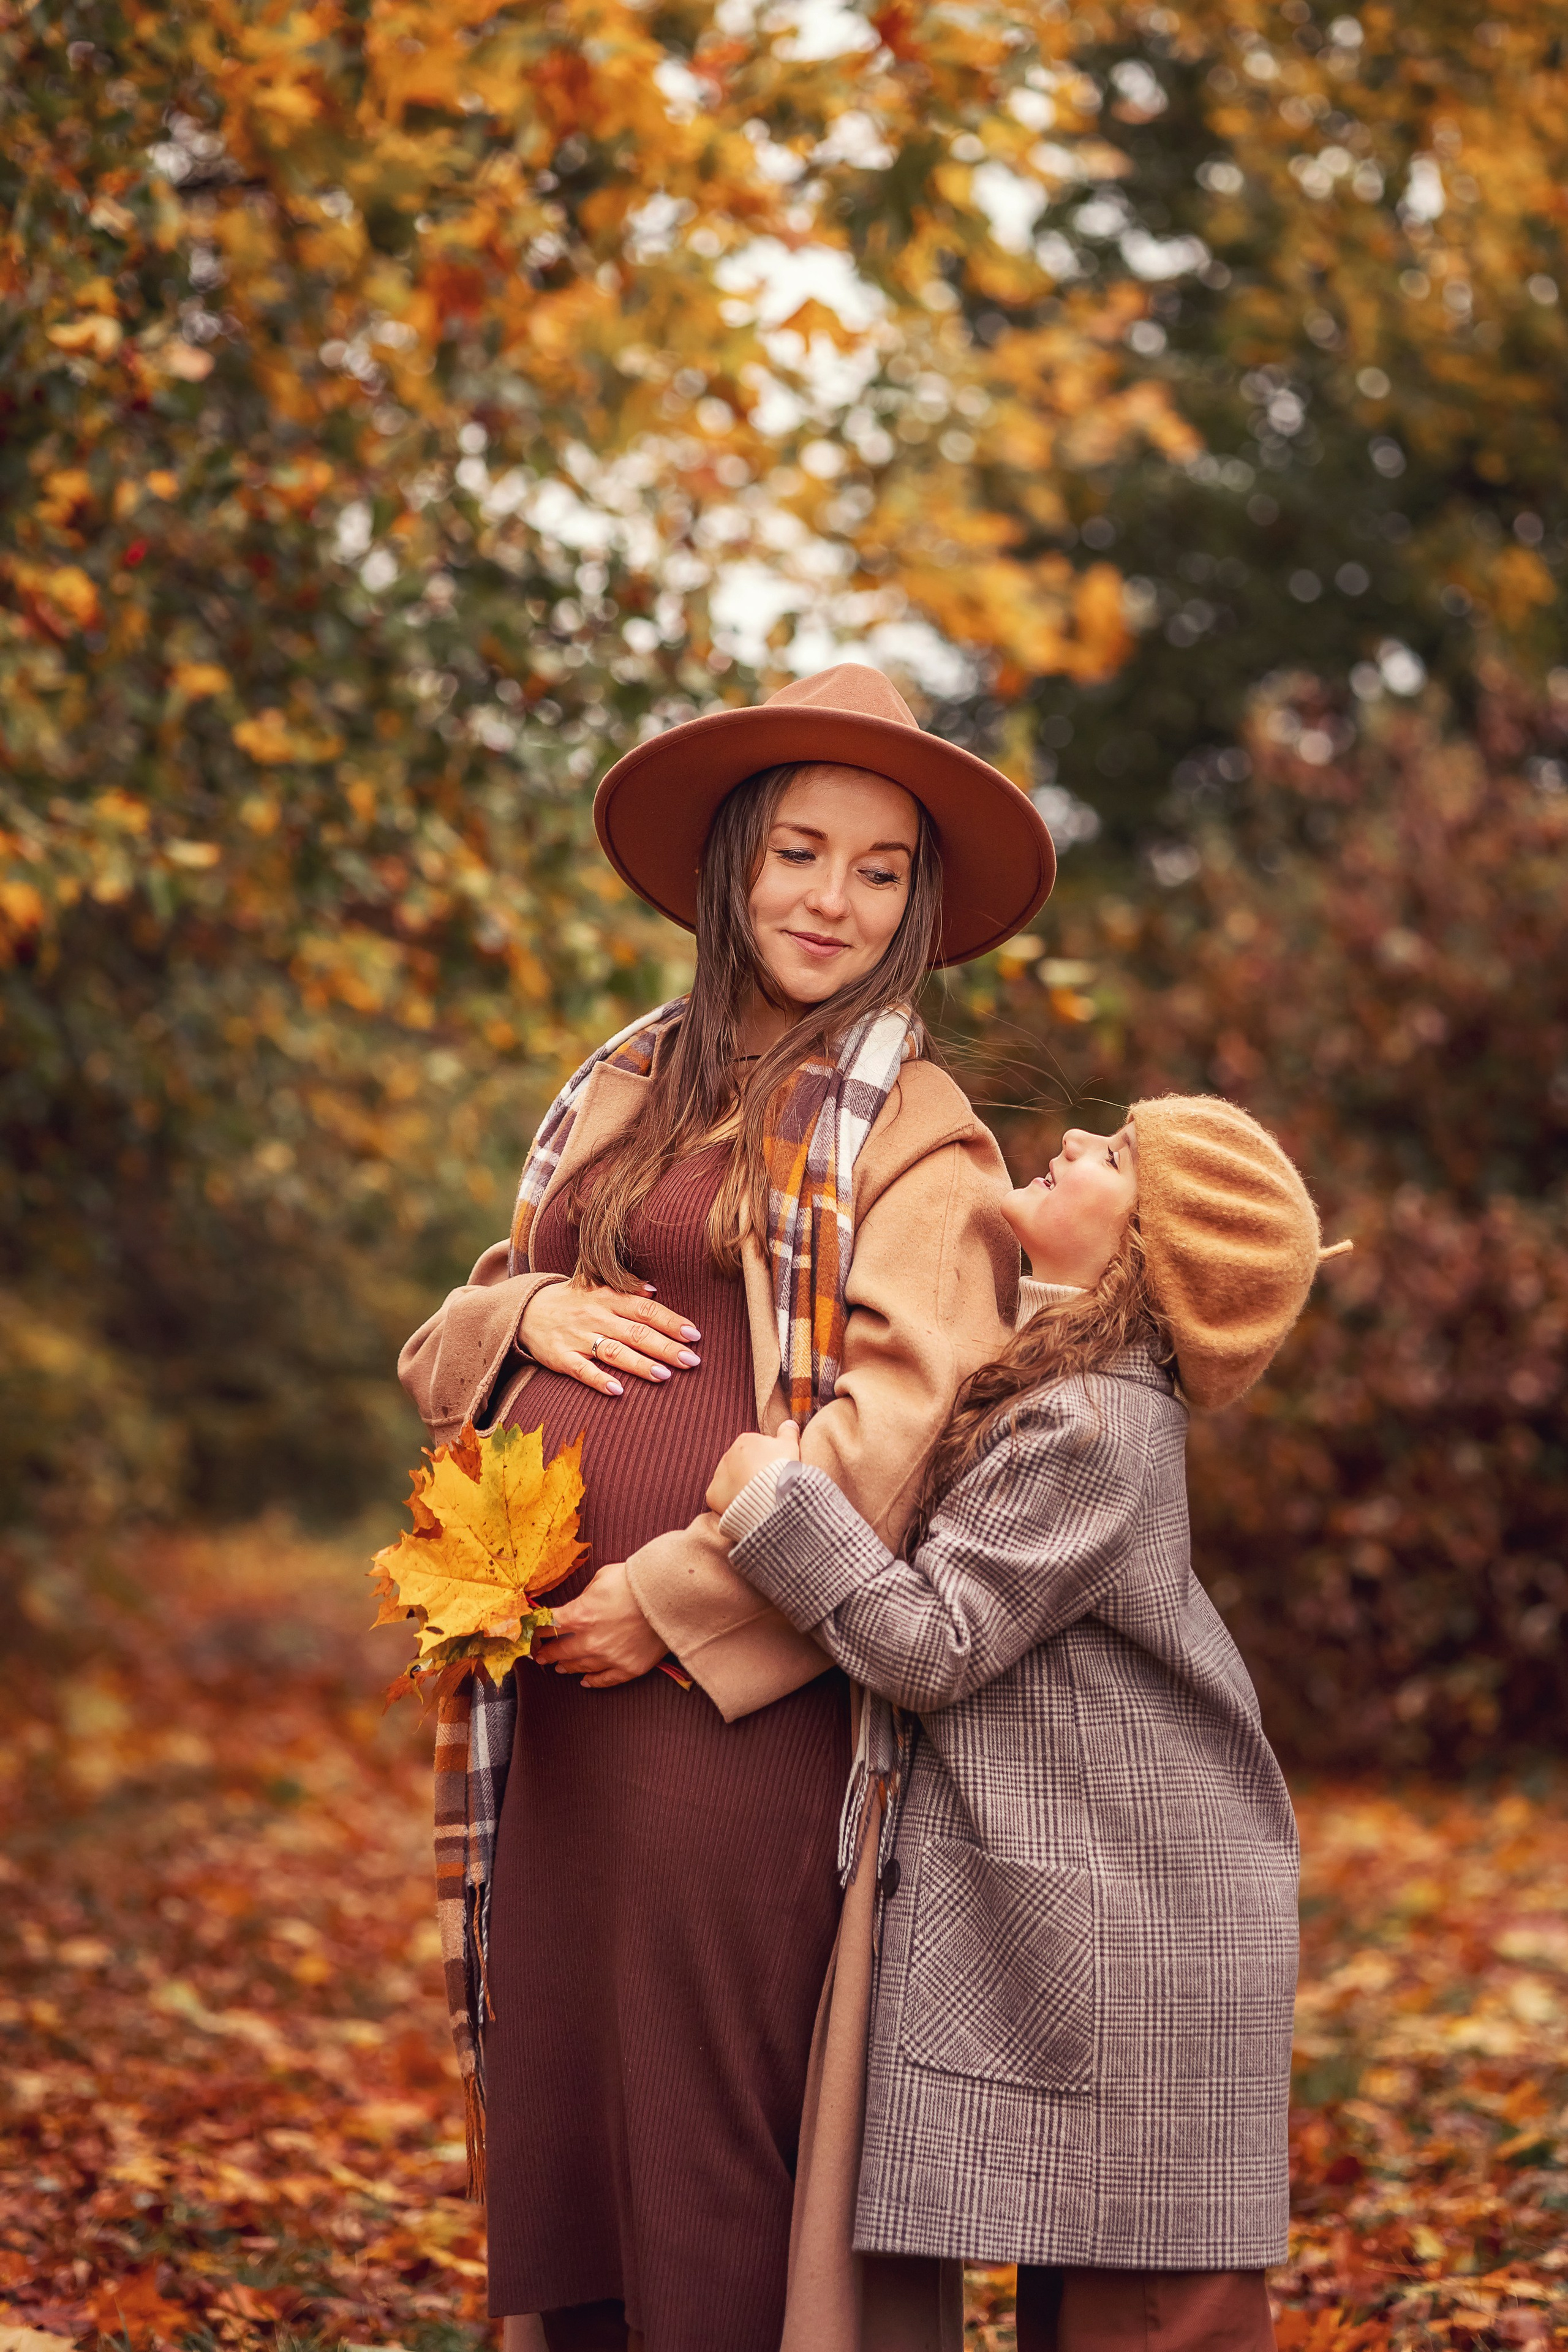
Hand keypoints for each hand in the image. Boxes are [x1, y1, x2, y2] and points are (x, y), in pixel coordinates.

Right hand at [519, 1279, 702, 1397]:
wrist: (526, 1309)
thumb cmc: (574, 1301)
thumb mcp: (598, 1287)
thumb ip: (627, 1290)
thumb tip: (655, 1291)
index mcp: (609, 1298)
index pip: (646, 1310)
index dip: (671, 1322)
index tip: (694, 1335)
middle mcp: (596, 1316)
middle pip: (636, 1333)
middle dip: (665, 1347)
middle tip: (691, 1360)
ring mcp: (578, 1337)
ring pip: (613, 1352)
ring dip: (639, 1364)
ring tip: (664, 1375)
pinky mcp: (561, 1357)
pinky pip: (581, 1370)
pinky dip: (598, 1380)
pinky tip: (617, 1391)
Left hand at [533, 1561, 668, 1688]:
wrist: (670, 1594)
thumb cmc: (636, 1580)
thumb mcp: (602, 1577)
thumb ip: (586, 1595)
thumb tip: (580, 1604)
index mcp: (580, 1614)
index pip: (549, 1626)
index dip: (538, 1630)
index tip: (533, 1634)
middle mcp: (590, 1640)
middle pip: (560, 1651)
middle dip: (547, 1653)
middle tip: (540, 1656)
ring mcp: (609, 1657)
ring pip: (580, 1667)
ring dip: (566, 1667)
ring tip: (560, 1667)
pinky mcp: (629, 1668)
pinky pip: (605, 1680)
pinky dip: (593, 1682)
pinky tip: (585, 1681)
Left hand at [705, 1422, 801, 1518]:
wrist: (771, 1494)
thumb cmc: (781, 1468)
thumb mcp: (790, 1446)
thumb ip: (788, 1432)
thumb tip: (789, 1423)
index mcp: (745, 1441)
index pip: (754, 1450)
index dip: (766, 1461)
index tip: (773, 1470)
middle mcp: (728, 1455)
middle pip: (740, 1464)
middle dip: (750, 1473)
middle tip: (766, 1484)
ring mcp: (719, 1475)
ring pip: (730, 1480)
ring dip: (740, 1486)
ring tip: (757, 1496)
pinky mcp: (713, 1494)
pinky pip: (720, 1497)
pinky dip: (729, 1501)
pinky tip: (744, 1505)